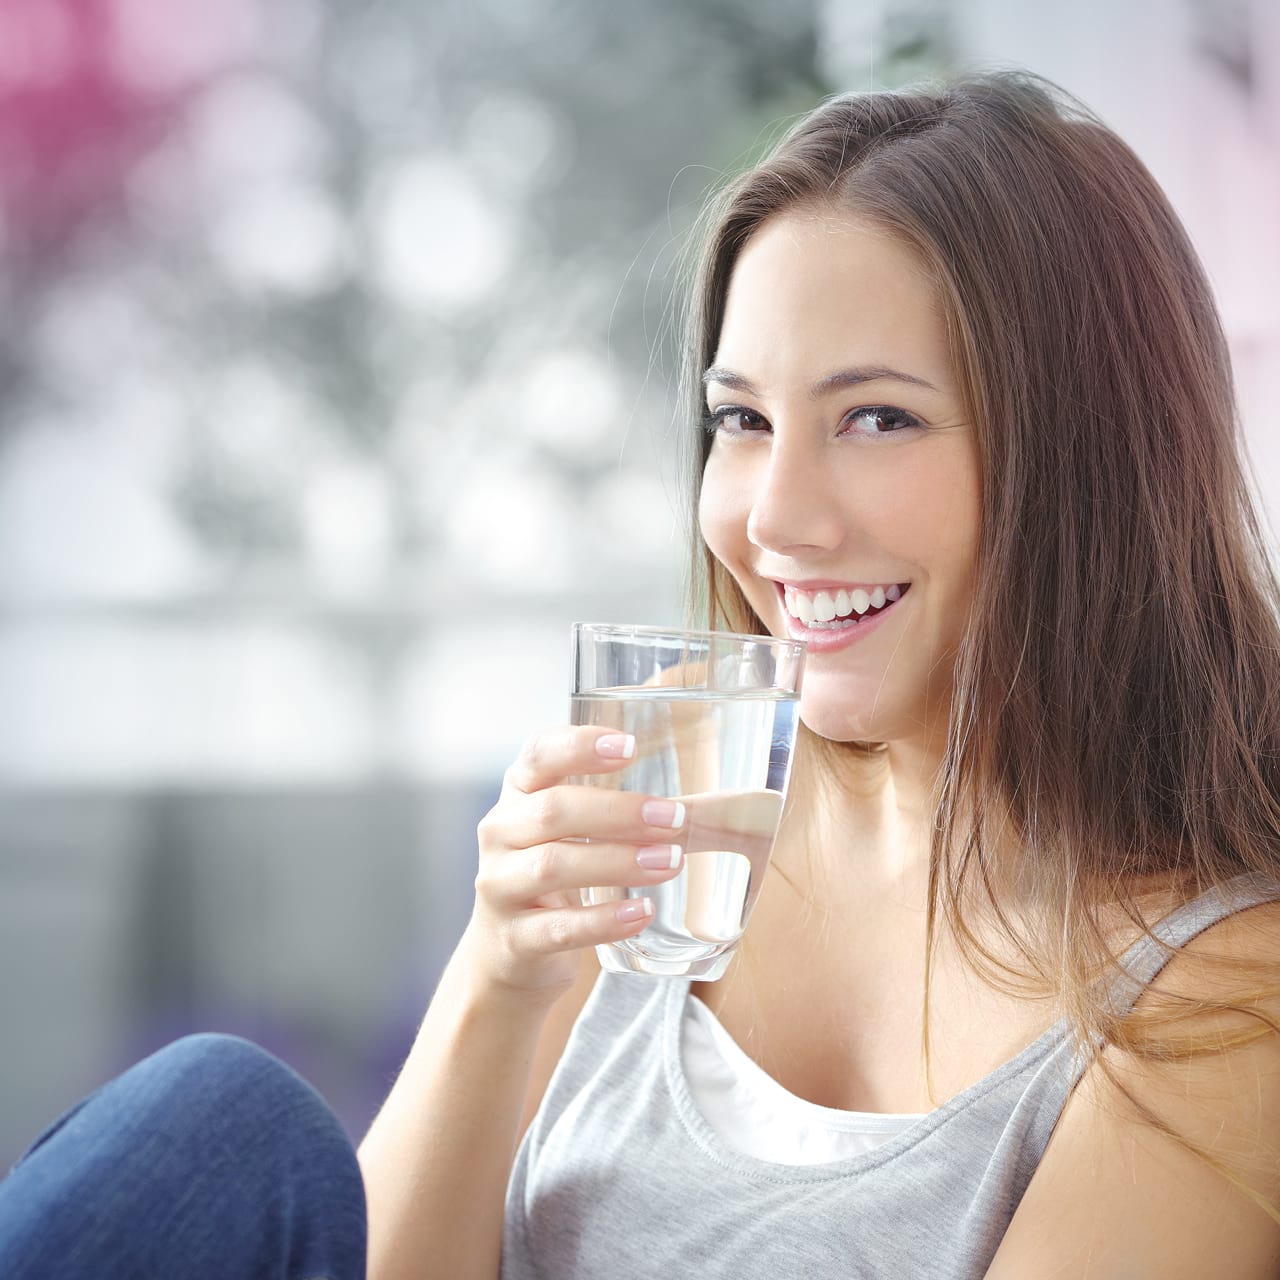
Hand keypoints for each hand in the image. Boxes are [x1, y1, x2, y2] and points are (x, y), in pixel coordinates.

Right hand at [464, 726, 686, 1004]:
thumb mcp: (567, 829)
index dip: (580, 746)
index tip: (630, 746)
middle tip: (674, 817)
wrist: (506, 949)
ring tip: (670, 862)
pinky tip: (643, 912)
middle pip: (553, 810)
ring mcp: (500, 887)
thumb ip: (613, 806)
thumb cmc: (552, 870)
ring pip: (552, 866)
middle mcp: (500, 833)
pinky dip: (605, 920)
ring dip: (617, 861)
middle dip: (618, 811)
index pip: (539, 754)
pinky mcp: (513, 939)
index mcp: (518, 792)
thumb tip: (703, 807)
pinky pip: (559, 928)